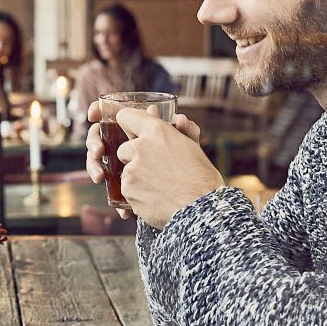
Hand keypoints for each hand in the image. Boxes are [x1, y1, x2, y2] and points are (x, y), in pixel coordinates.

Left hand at [111, 106, 223, 228]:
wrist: (200, 209)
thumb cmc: (202, 178)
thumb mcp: (194, 149)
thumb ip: (181, 130)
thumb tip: (178, 118)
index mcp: (156, 132)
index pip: (126, 116)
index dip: (129, 124)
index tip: (133, 131)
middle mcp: (140, 147)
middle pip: (124, 147)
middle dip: (135, 157)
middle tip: (156, 168)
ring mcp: (131, 170)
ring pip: (126, 171)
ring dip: (137, 177)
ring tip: (161, 186)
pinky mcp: (128, 191)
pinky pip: (128, 190)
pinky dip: (138, 194)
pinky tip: (156, 198)